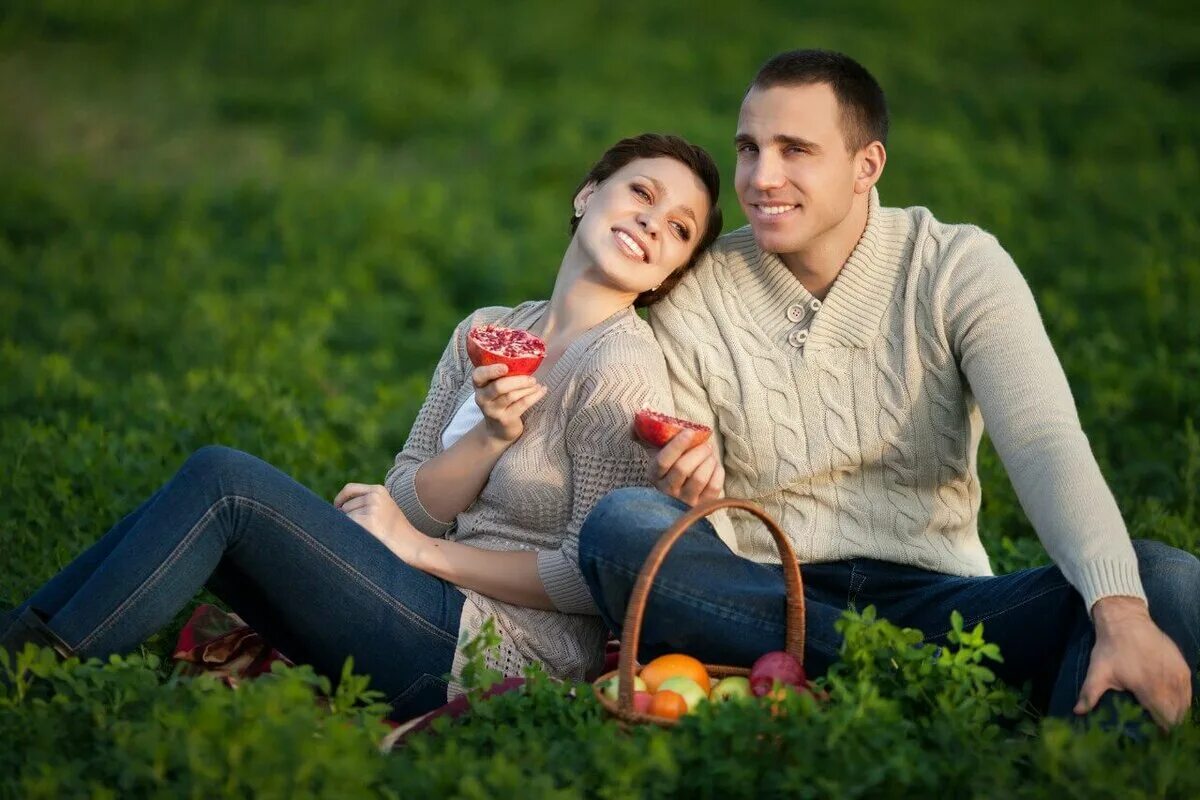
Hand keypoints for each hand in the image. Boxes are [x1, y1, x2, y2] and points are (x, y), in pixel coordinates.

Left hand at [333, 483, 427, 564]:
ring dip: (350, 528)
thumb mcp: (385, 508)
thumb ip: (366, 502)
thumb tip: (337, 509)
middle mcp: (374, 496)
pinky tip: (364, 541)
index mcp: (379, 490)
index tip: (336, 508)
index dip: (340, 499)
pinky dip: (350, 535)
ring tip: (369, 536)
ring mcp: (371, 509)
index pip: (350, 489)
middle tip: (364, 531)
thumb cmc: (397, 531)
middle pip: (345, 506)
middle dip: (347, 518)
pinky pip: (347, 528)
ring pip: (344, 518)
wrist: (413, 545)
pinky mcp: (366, 522)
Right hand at [472, 364, 547, 442]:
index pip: (479, 375)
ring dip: (527, 388)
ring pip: (511, 396)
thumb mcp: (495, 387)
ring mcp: (492, 410)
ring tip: (537, 384)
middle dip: (518, 380)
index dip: (491, 370)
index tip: (506, 367)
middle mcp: (482, 398)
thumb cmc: (500, 401)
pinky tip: (542, 390)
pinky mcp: (505, 419)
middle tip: (532, 378)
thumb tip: (526, 357)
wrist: (498, 429)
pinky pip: (522, 404)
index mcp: (479, 385)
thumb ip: (502, 374)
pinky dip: (534, 396)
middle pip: (499, 386)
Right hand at [647, 429, 723, 505]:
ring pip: (699, 478)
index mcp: (654, 475)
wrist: (683, 492)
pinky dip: (717, 473)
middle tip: (706, 444)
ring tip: (710, 455)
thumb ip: (644, 436)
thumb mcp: (656, 452)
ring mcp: (685, 501)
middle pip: (682, 469)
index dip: (677, 446)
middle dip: (697, 452)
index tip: (690, 432)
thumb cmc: (671, 465)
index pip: (663, 461)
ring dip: (708, 461)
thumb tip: (634, 425)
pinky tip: (714, 467)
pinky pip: (713, 488)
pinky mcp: (702, 506)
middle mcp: (668, 491)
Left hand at [1075, 596, 1192, 729]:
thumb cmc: (1111, 647)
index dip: (1160, 730)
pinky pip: (1189, 691)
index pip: (1165, 720)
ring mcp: (1178, 674)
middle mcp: (1168, 683)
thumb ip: (1089, 694)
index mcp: (1149, 688)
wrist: (1125, 620)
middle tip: (1157, 728)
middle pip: (1177, 715)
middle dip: (1169, 724)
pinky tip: (1171, 703)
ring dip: (1177, 713)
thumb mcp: (1098, 671)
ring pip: (1185, 704)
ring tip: (1164, 718)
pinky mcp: (1183, 667)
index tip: (1152, 735)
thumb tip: (1077, 711)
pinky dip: (1183, 700)